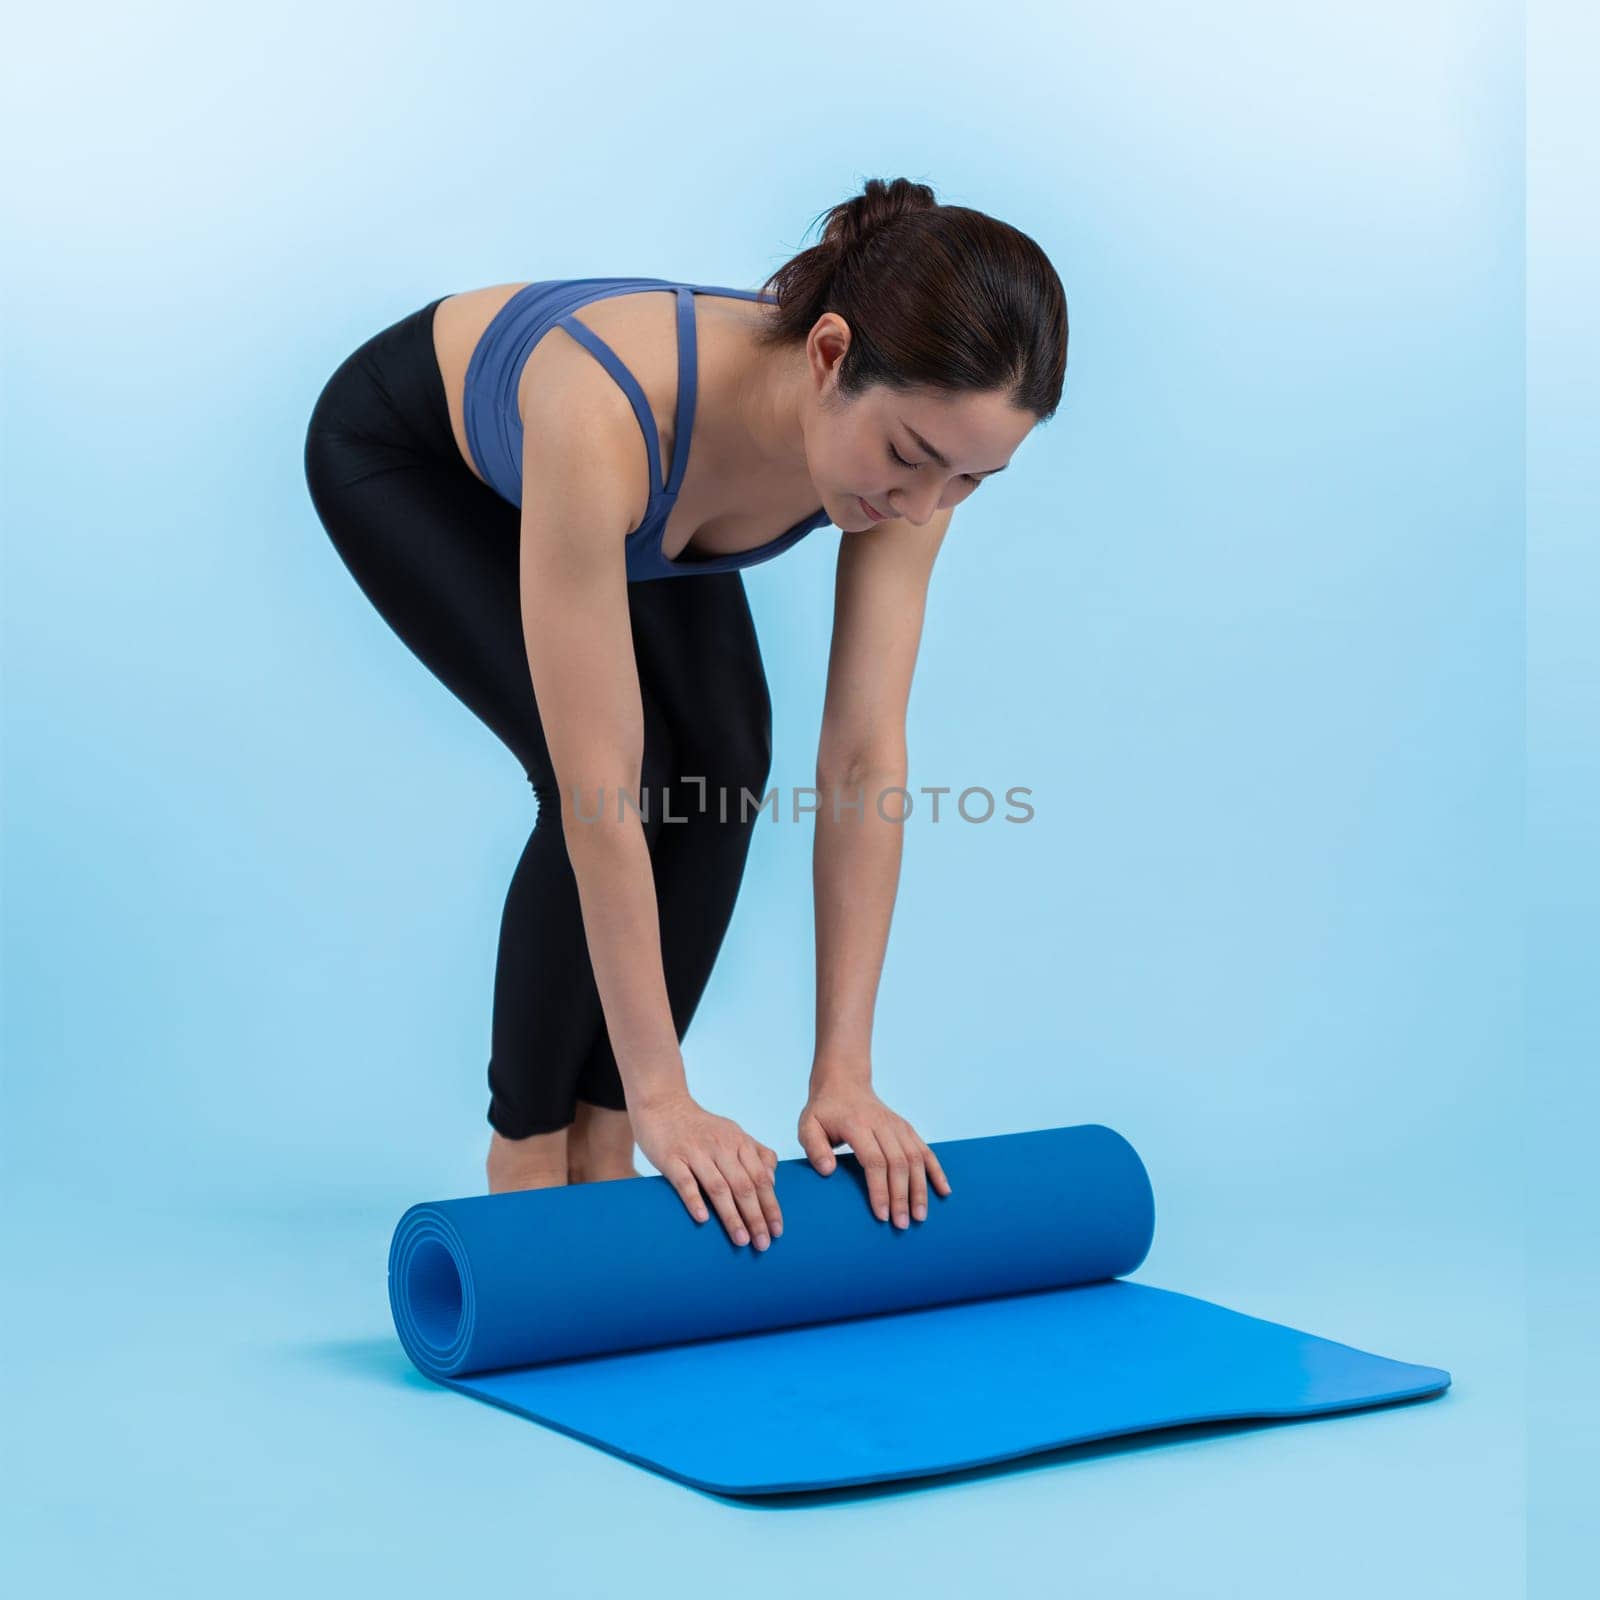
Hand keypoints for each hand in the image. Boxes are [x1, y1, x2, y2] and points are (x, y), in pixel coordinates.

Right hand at [631, 1090, 781, 1249]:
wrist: (662, 1105)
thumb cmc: (700, 1127)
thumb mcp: (732, 1132)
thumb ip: (755, 1152)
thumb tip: (772, 1180)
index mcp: (738, 1141)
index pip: (761, 1178)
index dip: (771, 1206)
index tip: (777, 1231)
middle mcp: (720, 1146)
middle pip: (743, 1186)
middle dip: (756, 1217)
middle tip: (763, 1243)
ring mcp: (695, 1151)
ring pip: (718, 1187)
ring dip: (732, 1216)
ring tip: (741, 1240)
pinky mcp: (671, 1157)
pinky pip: (685, 1181)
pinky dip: (695, 1200)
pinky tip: (703, 1219)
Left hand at [797, 1080, 951, 1228]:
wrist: (844, 1083)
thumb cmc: (824, 1111)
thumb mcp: (807, 1125)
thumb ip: (814, 1147)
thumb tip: (828, 1170)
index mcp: (857, 1125)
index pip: (874, 1160)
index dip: (880, 1189)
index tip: (882, 1215)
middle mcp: (882, 1124)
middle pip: (898, 1163)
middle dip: (902, 1196)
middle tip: (901, 1224)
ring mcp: (897, 1126)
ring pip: (915, 1158)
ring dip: (920, 1189)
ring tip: (920, 1216)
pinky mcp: (907, 1129)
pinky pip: (925, 1150)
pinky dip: (937, 1171)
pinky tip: (944, 1191)